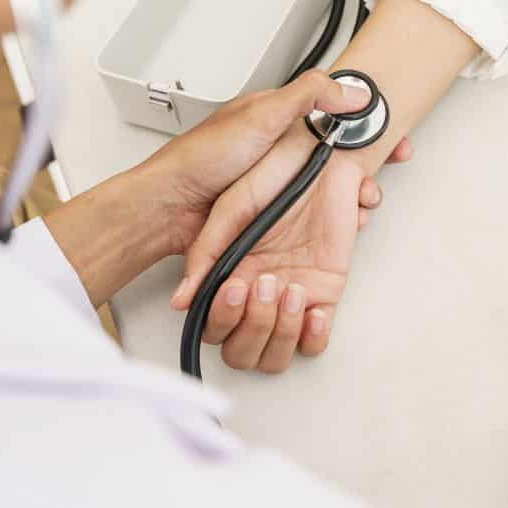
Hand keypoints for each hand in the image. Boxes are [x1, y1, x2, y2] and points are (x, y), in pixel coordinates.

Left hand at [139, 69, 407, 256]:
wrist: (170, 207)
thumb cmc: (203, 159)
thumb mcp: (260, 116)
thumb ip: (307, 96)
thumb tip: (353, 90)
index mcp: (280, 119)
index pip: (336, 115)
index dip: (368, 127)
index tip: (395, 142)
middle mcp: (282, 149)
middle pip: (339, 156)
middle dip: (366, 169)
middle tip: (379, 182)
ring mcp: (278, 182)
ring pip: (329, 188)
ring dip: (353, 198)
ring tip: (363, 208)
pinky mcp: (273, 212)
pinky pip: (311, 215)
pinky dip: (331, 221)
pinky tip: (341, 225)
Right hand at [170, 120, 411, 373]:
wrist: (325, 155)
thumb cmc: (279, 170)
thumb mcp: (233, 205)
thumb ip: (207, 250)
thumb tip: (181, 299)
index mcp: (232, 271)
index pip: (214, 325)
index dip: (222, 319)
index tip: (235, 286)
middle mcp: (258, 288)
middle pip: (243, 349)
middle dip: (254, 327)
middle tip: (265, 285)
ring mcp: (291, 294)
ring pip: (275, 352)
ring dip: (282, 333)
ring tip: (292, 291)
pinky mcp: (325, 292)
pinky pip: (314, 341)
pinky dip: (313, 338)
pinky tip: (314, 311)